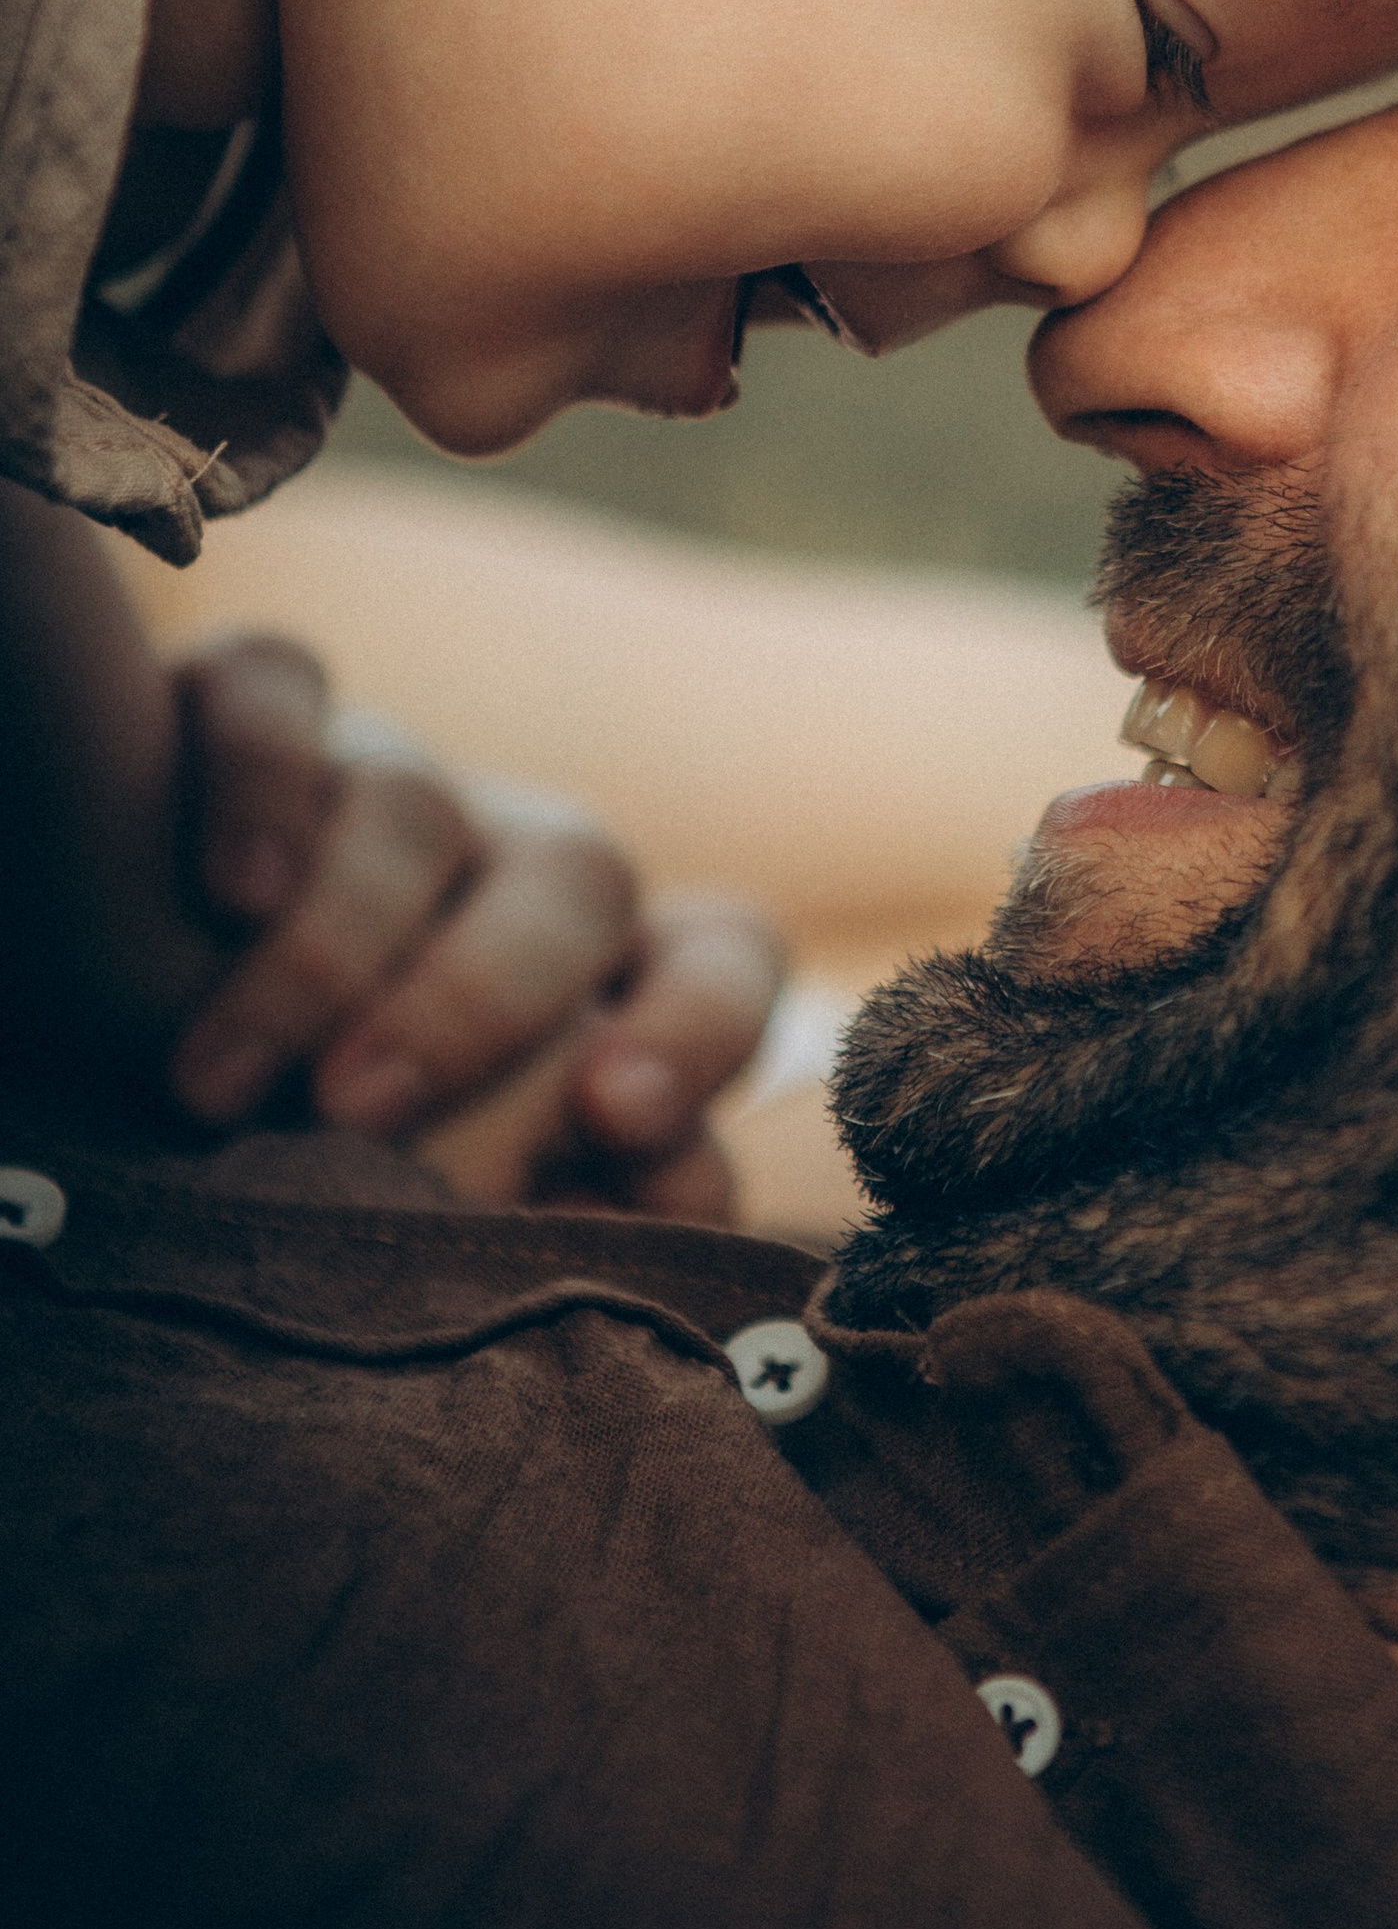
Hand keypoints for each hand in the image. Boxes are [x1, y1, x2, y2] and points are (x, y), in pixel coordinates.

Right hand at [162, 630, 783, 1216]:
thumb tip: (630, 1237)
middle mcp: (517, 859)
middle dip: (474, 1006)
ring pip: (418, 809)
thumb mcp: (457, 1175)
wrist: (141, 985)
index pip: (726, 961)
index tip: (619, 1116)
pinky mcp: (255, 709)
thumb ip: (572, 1201)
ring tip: (219, 1089)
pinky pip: (277, 691)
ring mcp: (390, 774)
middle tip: (355, 1116)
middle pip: (579, 880)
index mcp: (607, 974)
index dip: (697, 1030)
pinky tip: (226, 892)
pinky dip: (257, 782)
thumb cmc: (334, 1126)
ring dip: (326, 952)